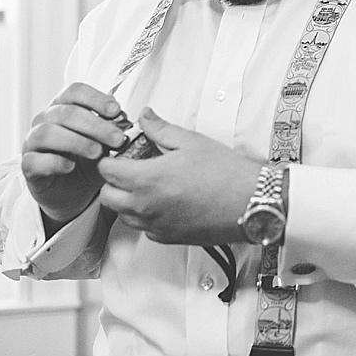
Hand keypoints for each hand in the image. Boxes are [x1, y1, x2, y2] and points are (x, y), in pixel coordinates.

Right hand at [21, 83, 128, 228]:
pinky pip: (34, 160)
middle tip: (117, 139)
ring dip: (76, 141)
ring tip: (97, 153)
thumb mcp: (106, 142)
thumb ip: (113, 128)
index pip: (75, 92)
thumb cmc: (89, 160)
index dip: (96, 98)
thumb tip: (124, 118)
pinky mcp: (28, 165)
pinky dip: (54, 162)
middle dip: (95, 125)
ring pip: (47, 133)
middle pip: (66, 113)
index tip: (116, 111)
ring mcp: (33, 142)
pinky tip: (71, 167)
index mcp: (64, 107)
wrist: (74, 192)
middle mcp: (45, 120)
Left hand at [97, 107, 260, 245]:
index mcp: (147, 179)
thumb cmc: (226, 174)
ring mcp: (156, 225)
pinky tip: (165, 201)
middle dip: (114, 181)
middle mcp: (146, 206)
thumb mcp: (191, 141)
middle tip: (132, 168)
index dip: (111, 158)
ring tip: (151, 184)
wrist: (250, 201)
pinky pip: (145, 228)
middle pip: (107, 196)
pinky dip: (148, 216)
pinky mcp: (169, 237)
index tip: (122, 152)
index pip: (106, 170)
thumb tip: (145, 118)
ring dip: (128, 199)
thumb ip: (160, 129)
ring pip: (123, 215)